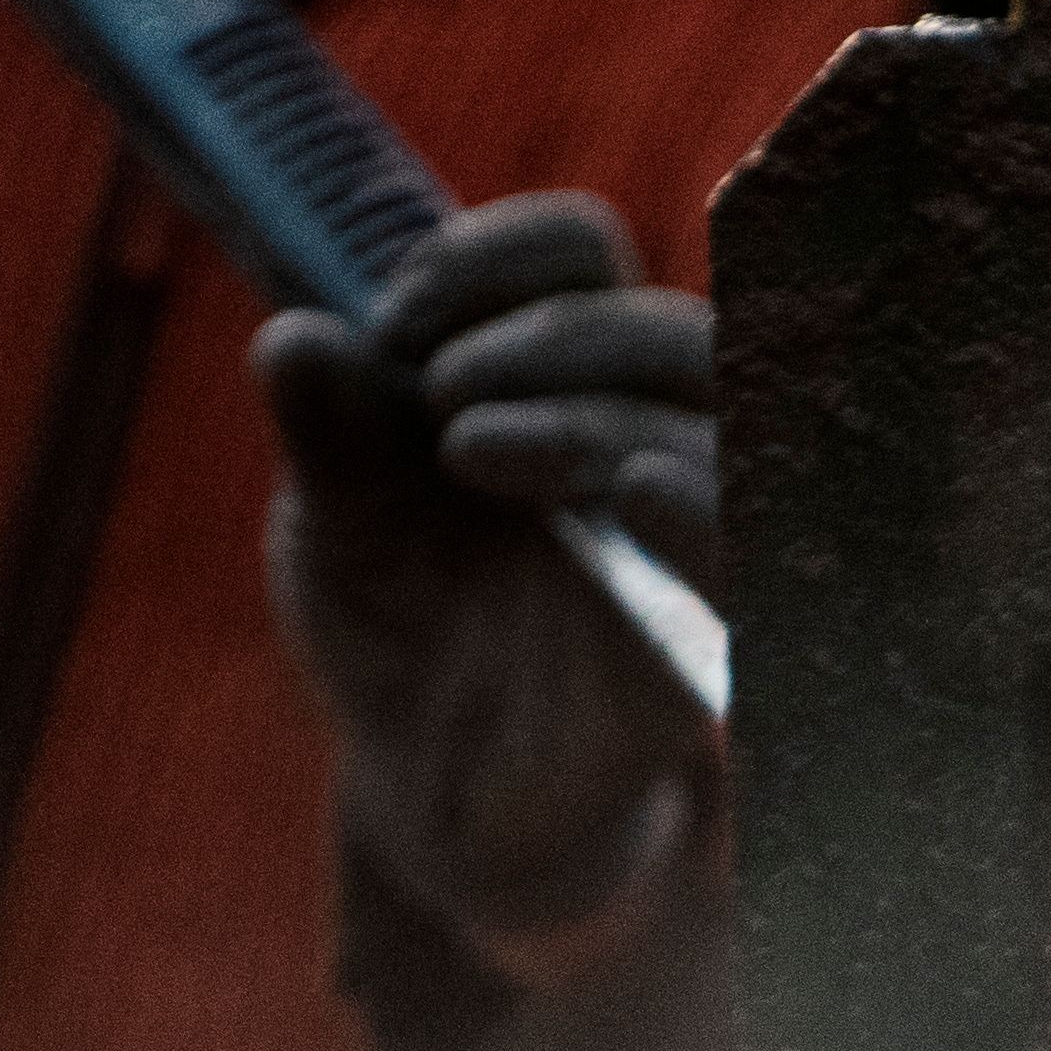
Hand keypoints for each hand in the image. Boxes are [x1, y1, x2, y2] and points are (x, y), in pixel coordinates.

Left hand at [258, 192, 721, 947]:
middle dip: (549, 333)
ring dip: (596, 409)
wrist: (437, 797)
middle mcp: (645, 439)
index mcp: (556, 379)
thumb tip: (295, 333)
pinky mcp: (714, 636)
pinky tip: (640, 491)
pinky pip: (755, 551)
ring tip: (469, 446)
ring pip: (723, 420)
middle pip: (668, 326)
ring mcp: (690, 538)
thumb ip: (327, 433)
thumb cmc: (403, 638)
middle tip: (435, 388)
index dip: (493, 261)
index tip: (392, 321)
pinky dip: (710, 504)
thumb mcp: (337, 527)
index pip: (578, 253)